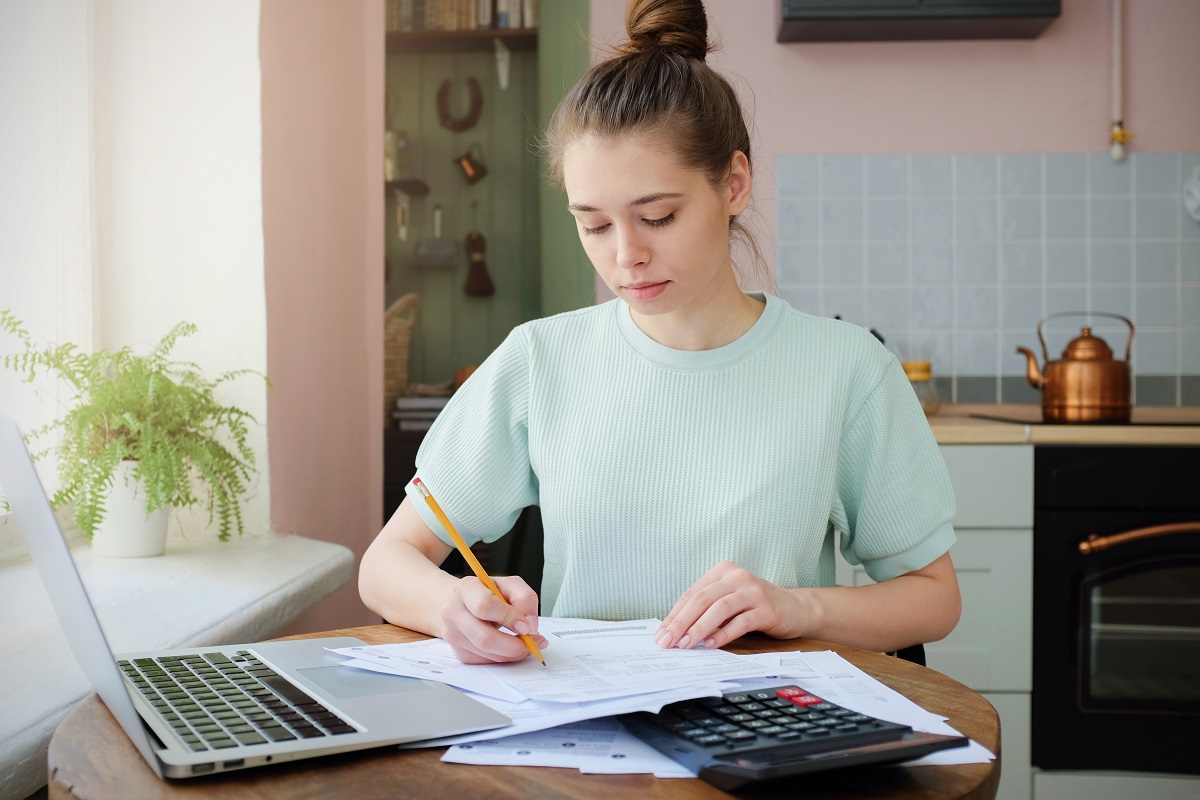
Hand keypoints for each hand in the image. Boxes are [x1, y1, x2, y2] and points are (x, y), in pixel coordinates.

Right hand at [440, 574, 548, 663]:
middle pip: (484, 638)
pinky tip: (510, 646)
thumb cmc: (486, 592)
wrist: (461, 603)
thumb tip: (530, 624)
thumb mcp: (509, 585)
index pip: (485, 606)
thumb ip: (525, 598)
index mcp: (466, 589)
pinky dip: (504, 657)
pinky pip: (487, 661)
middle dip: (514, 645)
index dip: (509, 618)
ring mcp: (454, 635)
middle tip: (532, 641)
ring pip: (487, 654)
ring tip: (526, 643)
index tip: (526, 625)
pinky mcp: (459, 652)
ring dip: (513, 653)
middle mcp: (454, 613)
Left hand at [654, 561, 805, 650]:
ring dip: (699, 628)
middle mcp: (737, 577)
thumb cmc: (756, 606)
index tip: (661, 634)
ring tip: (685, 645)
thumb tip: (676, 631)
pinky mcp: (766, 608)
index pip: (692, 593)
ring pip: (719, 609)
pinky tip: (711, 645)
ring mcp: (753, 591)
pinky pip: (740, 622)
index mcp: (723, 571)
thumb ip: (707, 609)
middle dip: (681, 622)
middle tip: (667, 642)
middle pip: (702, 599)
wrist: (797, 608)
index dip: (675, 615)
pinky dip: (723, 634)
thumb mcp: (729, 600)